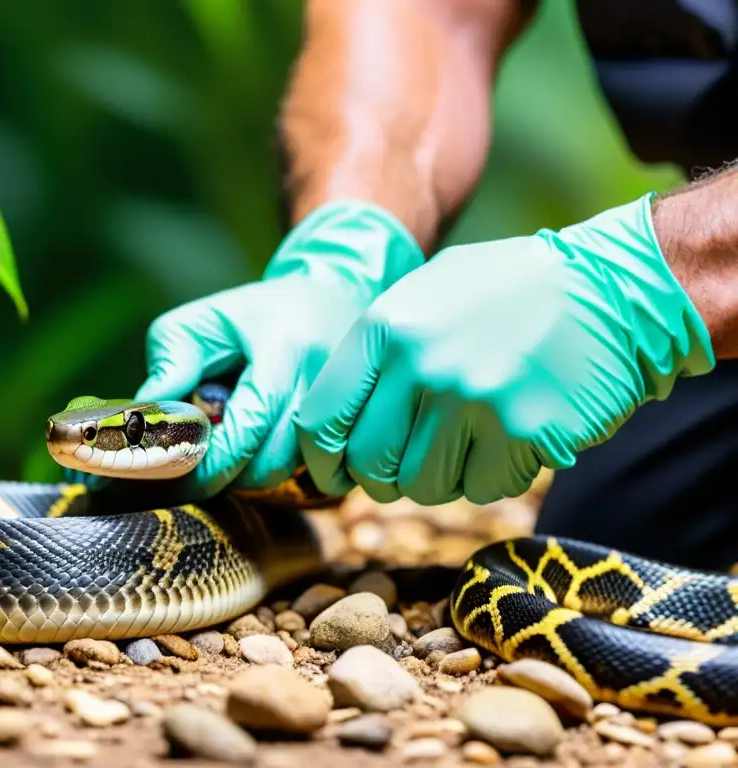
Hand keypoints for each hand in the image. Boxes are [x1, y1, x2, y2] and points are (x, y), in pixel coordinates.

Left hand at [129, 200, 424, 497]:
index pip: (249, 426)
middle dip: (232, 474)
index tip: (180, 469)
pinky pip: (327, 472)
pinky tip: (272, 450)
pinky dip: (293, 473)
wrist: (334, 296)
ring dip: (260, 476)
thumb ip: (171, 362)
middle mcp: (328, 380)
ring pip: (300, 472)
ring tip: (237, 451)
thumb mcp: (203, 321)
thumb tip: (147, 417)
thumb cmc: (256, 313)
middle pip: (275, 460)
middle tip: (204, 464)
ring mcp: (355, 406)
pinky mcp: (364, 426)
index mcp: (286, 350)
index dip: (211, 459)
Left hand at [294, 194, 715, 504]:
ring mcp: (474, 401)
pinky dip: (488, 475)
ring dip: (439, 476)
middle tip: (407, 462)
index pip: (321, 421)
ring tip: (467, 437)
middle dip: (382, 477)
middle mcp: (422, 365)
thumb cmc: (508, 292)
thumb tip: (326, 428)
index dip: (323, 460)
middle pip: (369, 465)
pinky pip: (479, 490)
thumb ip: (375, 352)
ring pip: (421, 486)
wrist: (611, 290)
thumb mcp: (426, 294)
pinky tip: (508, 437)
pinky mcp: (524, 433)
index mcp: (387, 327)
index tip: (335, 472)